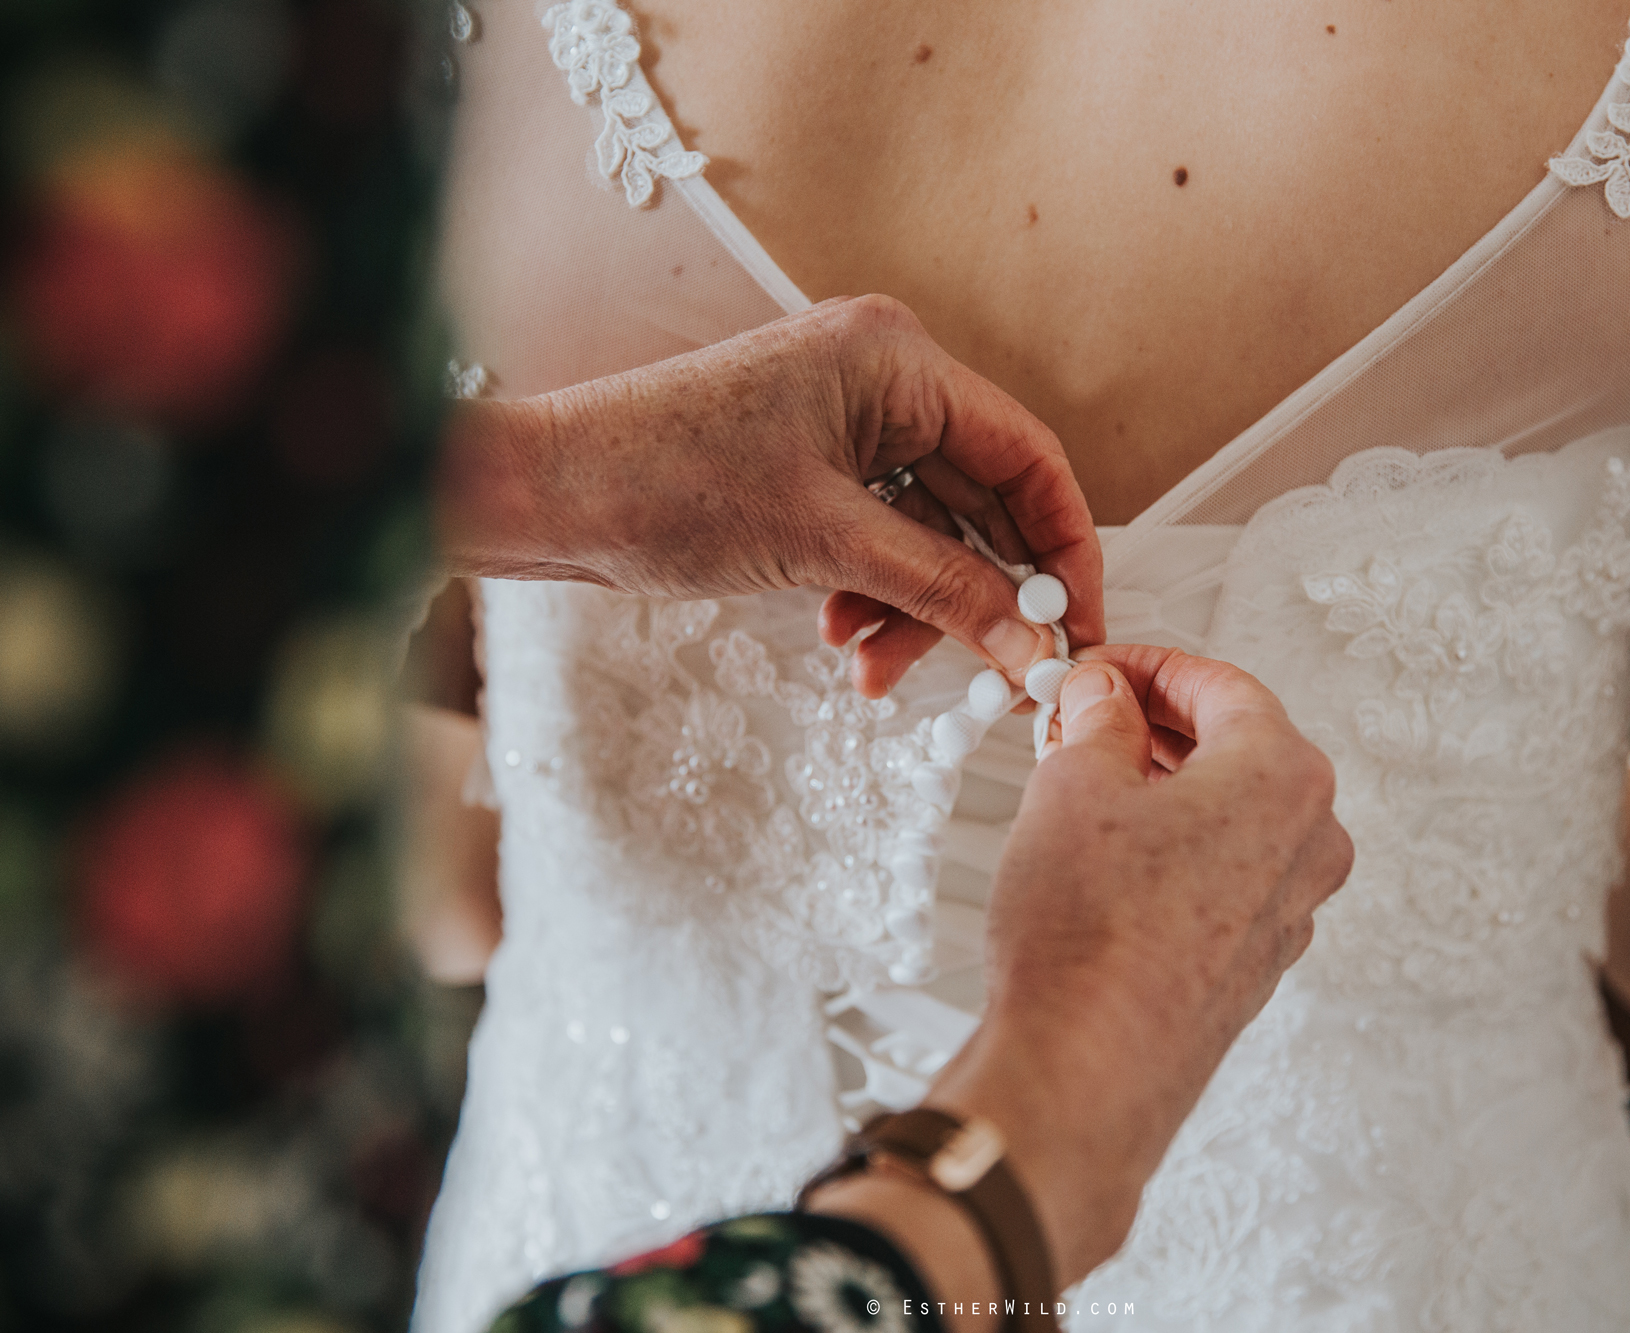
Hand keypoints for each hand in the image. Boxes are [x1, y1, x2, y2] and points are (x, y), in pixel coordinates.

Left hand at [435, 295, 1101, 694]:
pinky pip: (882, 534)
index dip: (1064, 548)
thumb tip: (1036, 647)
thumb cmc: (666, 485)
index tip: (1079, 628)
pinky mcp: (812, 462)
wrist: (548, 496)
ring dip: (917, 605)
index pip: (1028, 455)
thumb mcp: (828, 546)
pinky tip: (843, 638)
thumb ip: (946, 592)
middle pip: (982, 500)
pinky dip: (875, 592)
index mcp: (899, 360)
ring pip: (930, 530)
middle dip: (980, 593)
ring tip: (873, 668)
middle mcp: (883, 378)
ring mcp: (845, 420)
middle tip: (1001, 674)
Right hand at [922, 646, 1353, 1287]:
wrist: (1087, 1068)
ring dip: (1164, 786)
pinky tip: (1106, 854)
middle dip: (1155, 725)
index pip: (1222, 686)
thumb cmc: (1090, 937)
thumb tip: (1102, 697)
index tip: (1101, 669)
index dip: (1149, 667)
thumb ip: (1098, 717)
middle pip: (1237, 747)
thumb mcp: (1073, 781)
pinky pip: (1223, 874)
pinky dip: (1174, 846)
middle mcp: (1308, 843)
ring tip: (1083, 782)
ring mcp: (1289, 910)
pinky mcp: (1255, 961)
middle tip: (1086, 716)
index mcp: (1284, 777)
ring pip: (1230, 815)